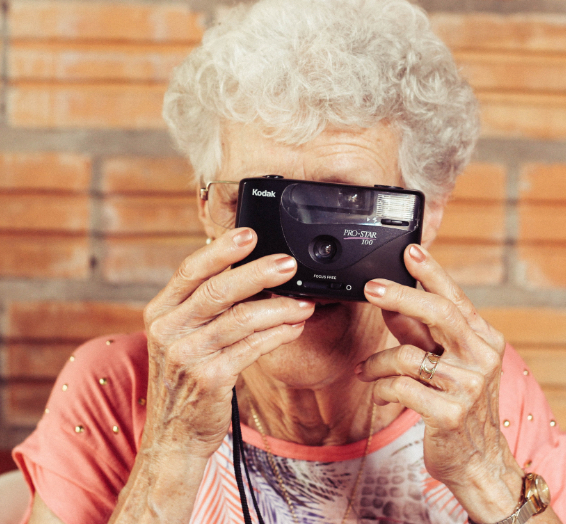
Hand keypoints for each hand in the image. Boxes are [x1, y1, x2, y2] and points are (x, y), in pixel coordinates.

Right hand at [142, 228, 314, 459]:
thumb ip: (205, 306)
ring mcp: (186, 355)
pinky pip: (252, 348)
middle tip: (289, 264)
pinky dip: (278, 334)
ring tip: (304, 302)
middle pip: (218, 290)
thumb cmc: (184, 378)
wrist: (173, 434)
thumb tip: (252, 272)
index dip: (221, 250)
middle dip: (258, 273)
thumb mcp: (182, 336)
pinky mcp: (209, 378)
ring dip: (279, 308)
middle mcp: (168, 330)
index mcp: (160, 312)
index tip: (249, 233)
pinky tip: (295, 327)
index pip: (191, 271)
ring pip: (241, 319)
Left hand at [356, 243, 523, 521]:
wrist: (480, 462)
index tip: (410, 251)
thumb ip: (420, 332)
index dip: (431, 272)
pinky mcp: (450, 414)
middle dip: (400, 295)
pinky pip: (401, 387)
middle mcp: (482, 358)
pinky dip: (382, 387)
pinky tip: (379, 391)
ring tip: (367, 370)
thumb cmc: (460, 405)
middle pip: (439, 313)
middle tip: (370, 288)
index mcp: (484, 340)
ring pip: (408, 355)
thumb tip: (391, 303)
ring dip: (378, 362)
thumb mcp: (445, 362)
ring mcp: (469, 387)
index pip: (455, 298)